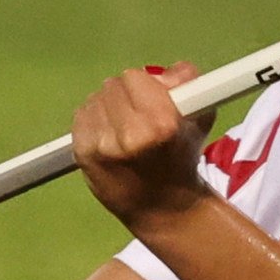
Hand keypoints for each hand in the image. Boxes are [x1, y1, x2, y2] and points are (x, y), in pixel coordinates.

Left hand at [71, 62, 217, 227]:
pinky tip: (108, 133)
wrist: (159, 206)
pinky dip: (94, 118)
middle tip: (138, 111)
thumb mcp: (199, 119)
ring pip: (96, 98)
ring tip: (123, 124)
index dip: (146, 85)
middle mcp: (127, 135)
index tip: (155, 98)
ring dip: (110, 105)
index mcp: (160, 125)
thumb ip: (190, 84)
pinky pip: (81, 115)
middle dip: (127, 94)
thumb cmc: (181, 159)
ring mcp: (100, 145)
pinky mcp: (80, 153)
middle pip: (113, 86)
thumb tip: (168, 73)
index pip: (135, 77)